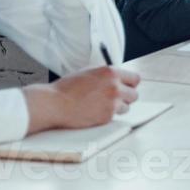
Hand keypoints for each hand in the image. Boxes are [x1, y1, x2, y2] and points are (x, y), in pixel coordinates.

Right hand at [24, 66, 140, 132]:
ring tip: (101, 105)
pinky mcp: (107, 116)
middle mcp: (114, 86)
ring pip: (127, 107)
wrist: (54, 103)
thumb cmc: (67, 88)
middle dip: (126, 97)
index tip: (126, 87)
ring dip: (117, 107)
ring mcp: (112, 102)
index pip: (135, 79)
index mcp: (110, 72)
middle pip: (134, 95)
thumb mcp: (88, 72)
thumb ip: (106, 75)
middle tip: (115, 99)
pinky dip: (107, 115)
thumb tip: (119, 78)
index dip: (130, 84)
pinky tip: (94, 111)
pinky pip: (115, 117)